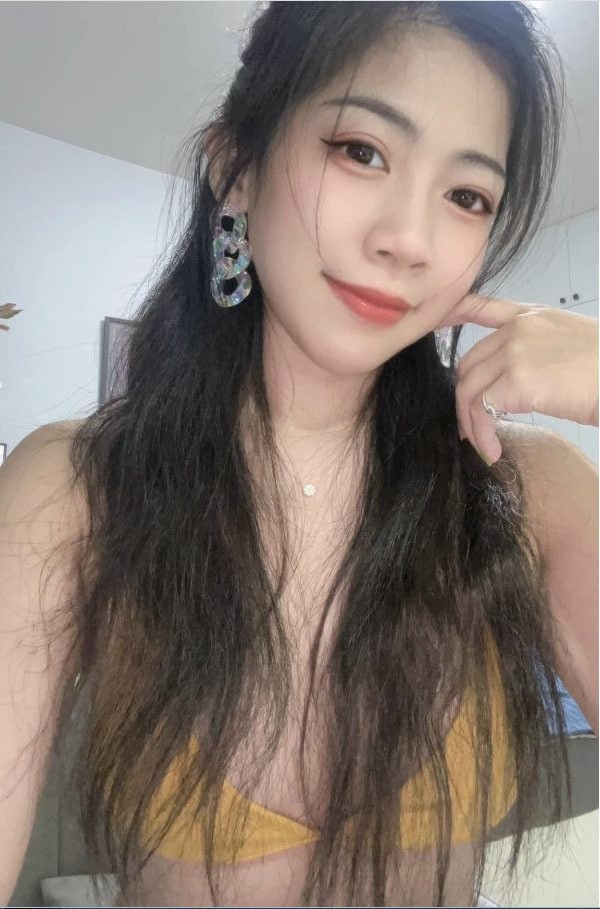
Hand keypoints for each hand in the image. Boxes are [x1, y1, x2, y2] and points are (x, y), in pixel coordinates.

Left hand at [435, 295, 598, 464]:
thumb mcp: (571, 345)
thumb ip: (538, 351)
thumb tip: (516, 381)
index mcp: (531, 316)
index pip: (481, 306)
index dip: (452, 314)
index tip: (434, 322)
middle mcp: (517, 329)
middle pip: (469, 364)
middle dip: (465, 398)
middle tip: (471, 427)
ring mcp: (514, 352)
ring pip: (469, 389)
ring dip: (470, 422)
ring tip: (482, 445)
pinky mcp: (517, 380)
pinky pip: (481, 410)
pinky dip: (482, 435)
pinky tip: (493, 450)